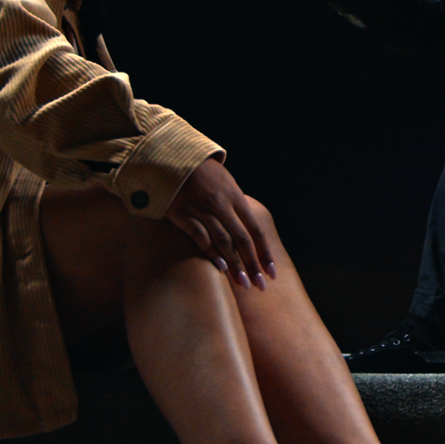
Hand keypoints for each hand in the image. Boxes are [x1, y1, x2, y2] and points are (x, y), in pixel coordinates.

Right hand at [165, 156, 276, 289]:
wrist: (173, 157)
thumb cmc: (204, 174)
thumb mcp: (227, 184)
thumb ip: (237, 207)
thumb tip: (250, 231)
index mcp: (236, 198)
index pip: (256, 230)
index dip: (265, 252)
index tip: (272, 272)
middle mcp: (222, 205)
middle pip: (242, 239)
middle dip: (253, 264)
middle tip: (260, 286)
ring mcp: (203, 210)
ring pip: (224, 241)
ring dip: (235, 264)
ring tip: (243, 283)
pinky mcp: (183, 214)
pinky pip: (200, 236)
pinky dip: (211, 253)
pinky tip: (220, 268)